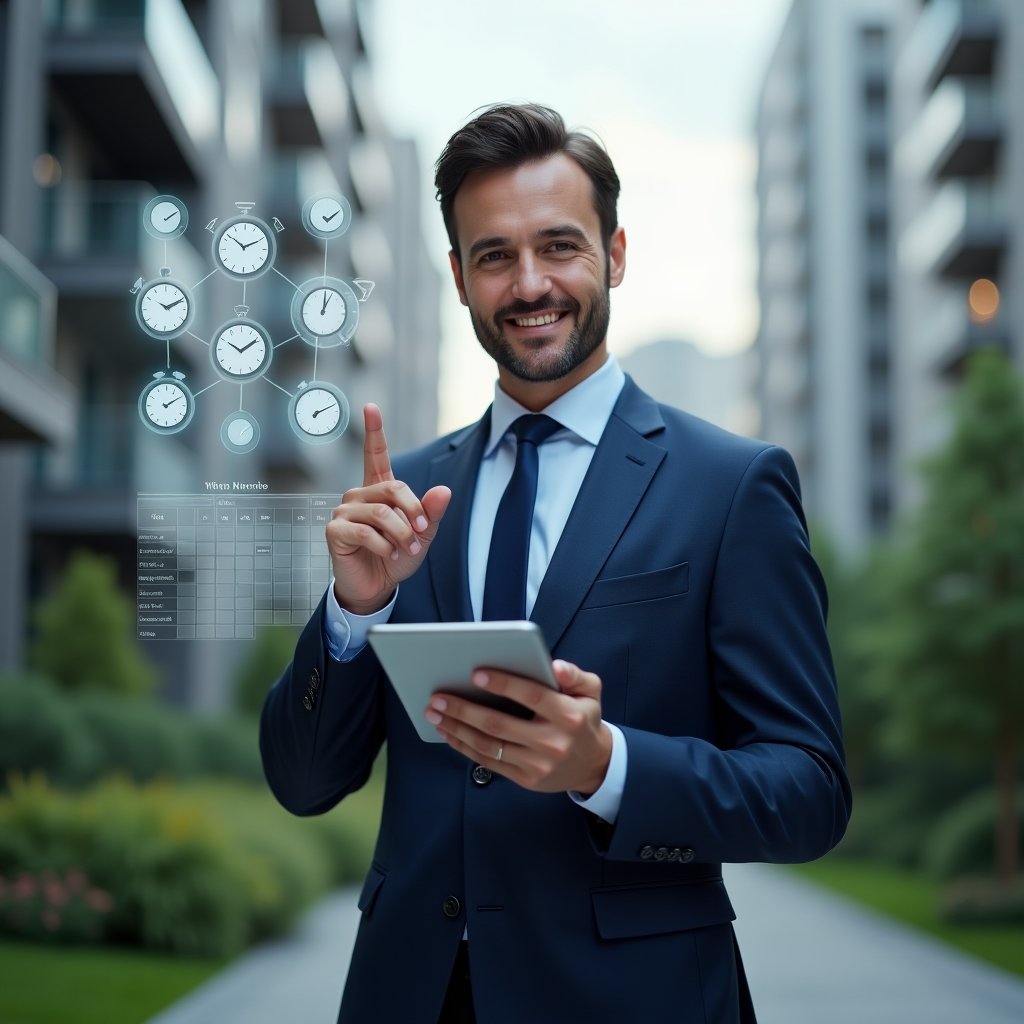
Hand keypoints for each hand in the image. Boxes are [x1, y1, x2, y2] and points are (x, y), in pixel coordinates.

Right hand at [326, 403, 450, 614]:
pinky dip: (385, 546)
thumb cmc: (396, 558)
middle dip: (414, 511)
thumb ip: (431, 513)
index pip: (375, 455)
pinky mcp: (335, 530)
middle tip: (422, 533)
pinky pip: (366, 531)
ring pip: (382, 512)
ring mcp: (344, 510)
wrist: (376, 587)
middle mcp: (359, 495)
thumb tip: (444, 490)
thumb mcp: (422, 535)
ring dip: (402, 534)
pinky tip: (390, 555)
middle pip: (393, 488)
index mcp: (379, 490)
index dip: (374, 431)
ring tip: (407, 550)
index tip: (371, 407)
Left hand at [427, 660, 611, 794]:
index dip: (504, 685)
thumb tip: (554, 665)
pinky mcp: (526, 779)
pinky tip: (449, 732)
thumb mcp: (590, 691)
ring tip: (434, 713)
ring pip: (488, 745)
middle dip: (464, 709)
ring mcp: (537, 764)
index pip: (532, 696)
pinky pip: (489, 761)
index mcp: (569, 716)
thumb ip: (574, 675)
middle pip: (499, 724)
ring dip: (457, 728)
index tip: (476, 674)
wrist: (593, 765)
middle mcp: (552, 742)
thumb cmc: (584, 718)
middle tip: (438, 697)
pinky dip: (464, 746)